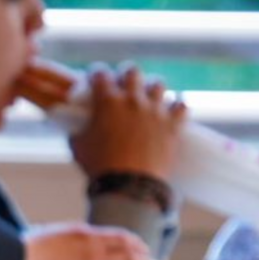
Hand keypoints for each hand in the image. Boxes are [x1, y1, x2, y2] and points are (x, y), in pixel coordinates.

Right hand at [69, 62, 186, 180]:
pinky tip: (172, 113)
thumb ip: (78, 131)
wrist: (129, 188)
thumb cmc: (100, 168)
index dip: (97, 74)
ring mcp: (155, 111)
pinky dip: (177, 108)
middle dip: (126, 76)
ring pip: (159, 84)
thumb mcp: (79, 147)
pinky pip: (182, 106)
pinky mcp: (173, 126)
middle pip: (132, 71)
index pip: (100, 72)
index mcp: (108, 101)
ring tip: (149, 100)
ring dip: (152, 90)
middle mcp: (133, 99)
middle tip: (124, 88)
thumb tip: (76, 128)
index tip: (96, 81)